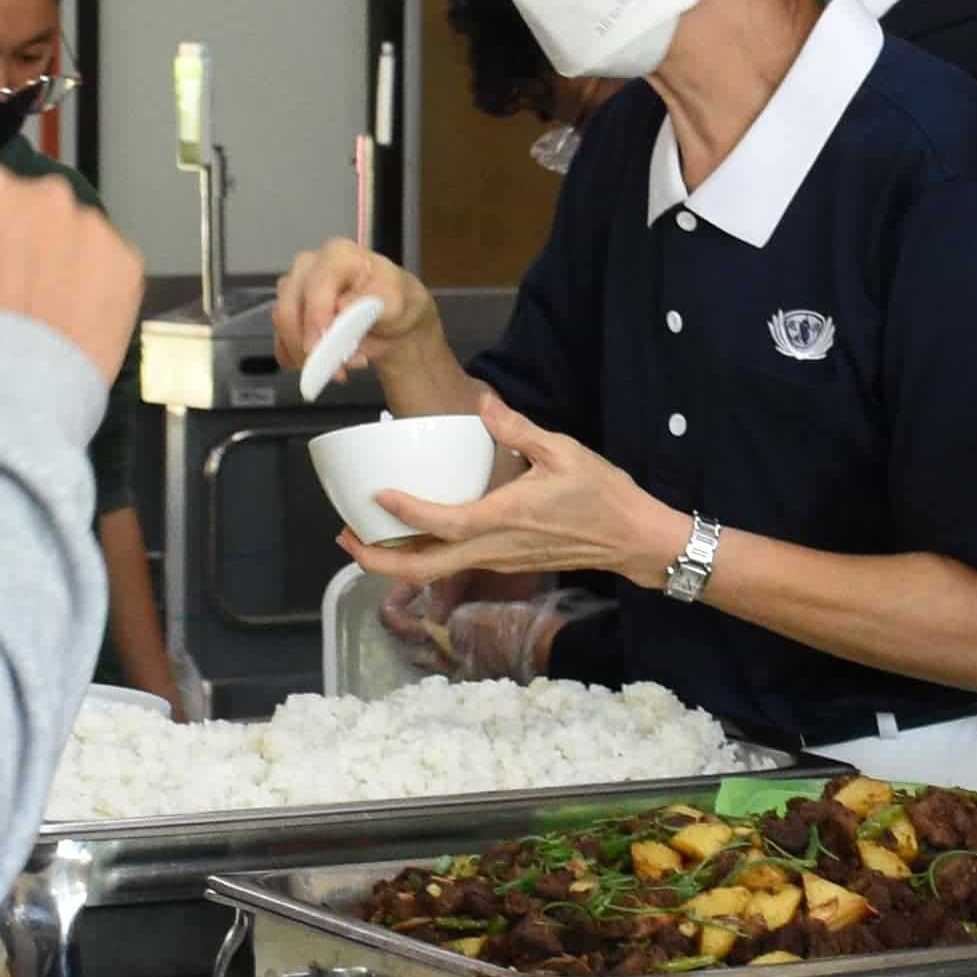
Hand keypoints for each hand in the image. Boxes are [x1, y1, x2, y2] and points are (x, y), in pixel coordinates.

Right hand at [0, 156, 146, 382]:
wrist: (5, 391)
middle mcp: (43, 191)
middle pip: (28, 206)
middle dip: (21, 235)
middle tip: (11, 289)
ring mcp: (92, 225)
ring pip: (72, 234)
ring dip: (62, 258)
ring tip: (47, 312)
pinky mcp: (127, 262)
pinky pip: (107, 265)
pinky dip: (96, 286)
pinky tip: (76, 321)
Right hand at [270, 239, 447, 401]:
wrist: (387, 315)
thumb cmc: (392, 301)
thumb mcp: (394, 302)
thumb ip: (370, 303)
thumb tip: (341, 307)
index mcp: (337, 255)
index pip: (316, 285)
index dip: (315, 318)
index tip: (320, 346)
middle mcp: (308, 266)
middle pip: (288, 308)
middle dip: (309, 345)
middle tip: (338, 370)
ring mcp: (293, 289)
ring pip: (282, 326)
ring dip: (307, 356)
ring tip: (341, 370)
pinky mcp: (287, 313)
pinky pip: (281, 340)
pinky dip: (298, 360)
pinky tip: (323, 367)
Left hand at [338, 396, 684, 590]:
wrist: (632, 538)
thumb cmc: (602, 494)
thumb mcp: (563, 451)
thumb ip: (519, 429)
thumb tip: (483, 404)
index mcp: (505, 519)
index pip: (444, 523)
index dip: (406, 514)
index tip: (377, 496)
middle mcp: (495, 548)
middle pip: (424, 569)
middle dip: (379, 560)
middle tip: (345, 539)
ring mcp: (498, 560)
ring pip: (435, 572)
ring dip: (395, 561)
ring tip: (363, 538)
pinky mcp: (505, 561)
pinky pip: (453, 566)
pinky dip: (422, 558)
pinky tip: (410, 536)